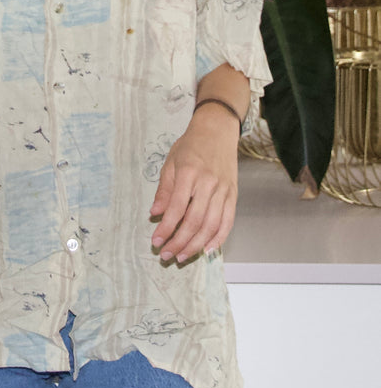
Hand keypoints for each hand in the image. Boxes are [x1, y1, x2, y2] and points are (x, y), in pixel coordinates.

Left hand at [149, 106, 238, 262]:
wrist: (217, 130)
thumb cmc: (191, 145)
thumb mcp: (171, 162)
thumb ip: (164, 190)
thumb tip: (155, 214)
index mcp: (189, 173)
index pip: (177, 208)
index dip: (166, 228)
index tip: (156, 242)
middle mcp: (208, 183)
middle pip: (194, 221)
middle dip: (179, 242)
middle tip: (166, 255)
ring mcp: (223, 190)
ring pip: (211, 225)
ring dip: (196, 245)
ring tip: (182, 256)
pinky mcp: (233, 194)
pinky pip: (228, 221)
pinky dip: (218, 238)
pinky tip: (207, 250)